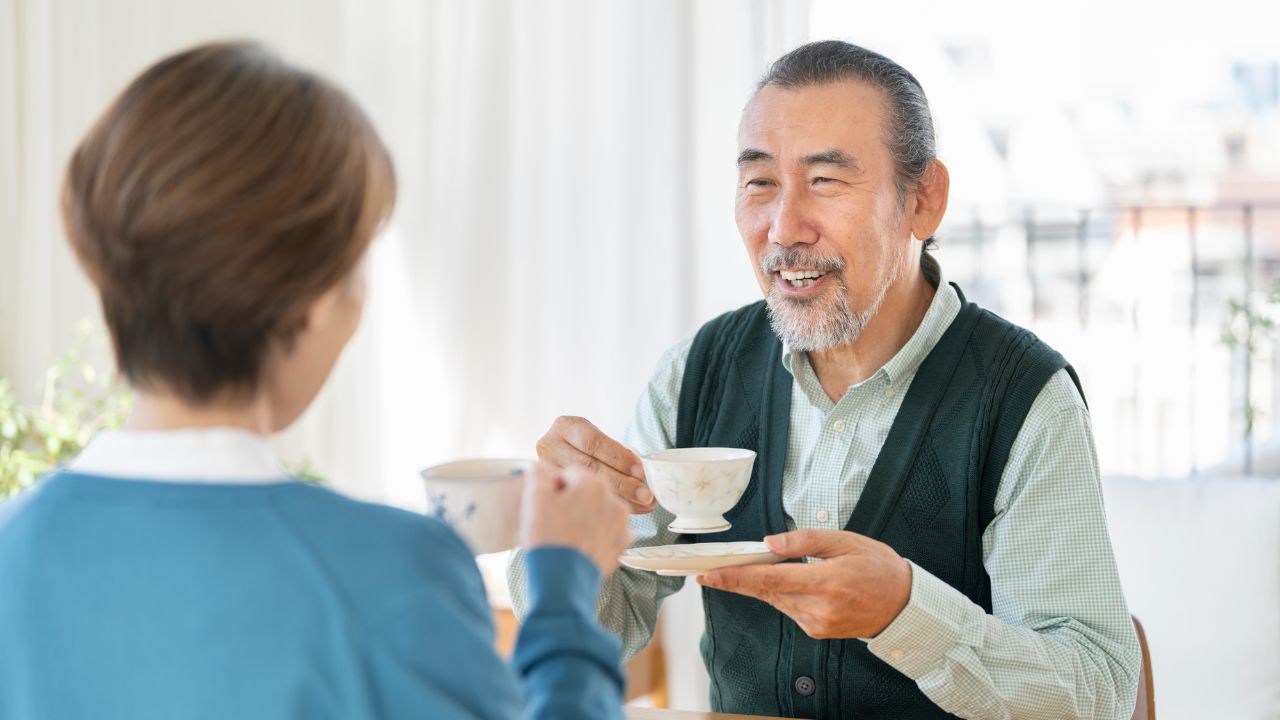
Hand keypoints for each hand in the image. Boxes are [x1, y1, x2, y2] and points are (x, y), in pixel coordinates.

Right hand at [518, 461, 632, 575]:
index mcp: (593, 483)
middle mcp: (614, 500)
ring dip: (585, 517)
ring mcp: (621, 525)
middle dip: (571, 501)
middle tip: (554, 520)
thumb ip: (538, 475)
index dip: (554, 486)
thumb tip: (540, 468)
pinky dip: (595, 536)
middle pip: (588, 492)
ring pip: (599, 512)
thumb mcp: (534, 498)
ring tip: (566, 536)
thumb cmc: (548, 538)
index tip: (545, 504)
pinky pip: (606, 532)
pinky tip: (579, 546)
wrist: (562, 582)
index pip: (570, 473)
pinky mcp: (621, 546)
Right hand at [536, 415, 656, 512]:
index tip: (640, 472)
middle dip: (622, 482)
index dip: (619, 457)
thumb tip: (643, 477)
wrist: (563, 459)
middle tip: (646, 495)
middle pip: (590, 466)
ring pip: (585, 487)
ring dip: (619, 498)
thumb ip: (616, 454)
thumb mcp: (597, 442)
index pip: (593, 442)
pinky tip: (626, 511)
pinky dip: (608, 506)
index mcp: (565, 426)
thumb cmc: (587, 450)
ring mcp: (546, 470)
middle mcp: (549, 446)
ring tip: (642, 505)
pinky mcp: (548, 491)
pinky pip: (582, 501)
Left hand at [697, 529, 911, 639]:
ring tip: (748, 568)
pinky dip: (782, 593)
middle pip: (766, 592)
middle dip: (736, 581)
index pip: (769, 579)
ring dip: (761, 584)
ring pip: (776, 600)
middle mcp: (818, 608)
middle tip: (707, 572)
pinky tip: (787, 581)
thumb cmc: (879, 568)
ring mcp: (817, 623)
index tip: (710, 574)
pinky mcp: (817, 630)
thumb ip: (805, 541)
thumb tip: (770, 542)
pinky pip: (789, 608)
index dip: (736, 577)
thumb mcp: (846, 541)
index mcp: (826, 582)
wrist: (904, 606)